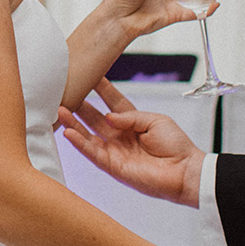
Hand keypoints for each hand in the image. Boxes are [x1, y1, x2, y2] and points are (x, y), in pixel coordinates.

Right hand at [57, 78, 203, 205]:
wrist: (184, 171)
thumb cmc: (175, 145)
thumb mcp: (155, 120)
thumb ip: (131, 116)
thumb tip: (109, 116)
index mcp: (132, 122)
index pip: (112, 101)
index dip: (102, 89)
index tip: (90, 74)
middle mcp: (120, 136)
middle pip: (95, 118)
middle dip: (80, 105)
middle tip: (66, 92)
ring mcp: (115, 151)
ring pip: (88, 135)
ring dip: (74, 123)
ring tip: (60, 110)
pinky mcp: (113, 167)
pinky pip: (92, 154)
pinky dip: (80, 143)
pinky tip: (68, 132)